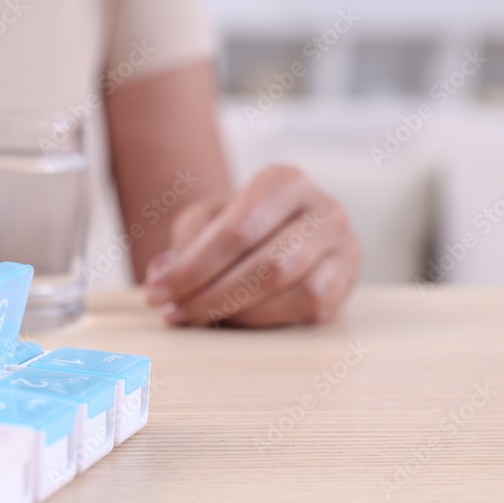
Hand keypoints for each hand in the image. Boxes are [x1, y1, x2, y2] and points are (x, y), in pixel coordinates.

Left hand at [144, 166, 361, 326]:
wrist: (278, 231)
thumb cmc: (236, 224)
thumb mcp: (204, 220)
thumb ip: (184, 243)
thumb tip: (162, 272)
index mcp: (285, 182)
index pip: (237, 231)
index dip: (193, 268)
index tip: (157, 292)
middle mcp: (325, 209)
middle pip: (266, 264)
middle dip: (210, 296)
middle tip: (172, 313)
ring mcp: (343, 247)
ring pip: (290, 290)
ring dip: (236, 312)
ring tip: (196, 317)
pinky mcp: (346, 283)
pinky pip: (307, 310)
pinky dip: (263, 320)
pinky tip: (232, 320)